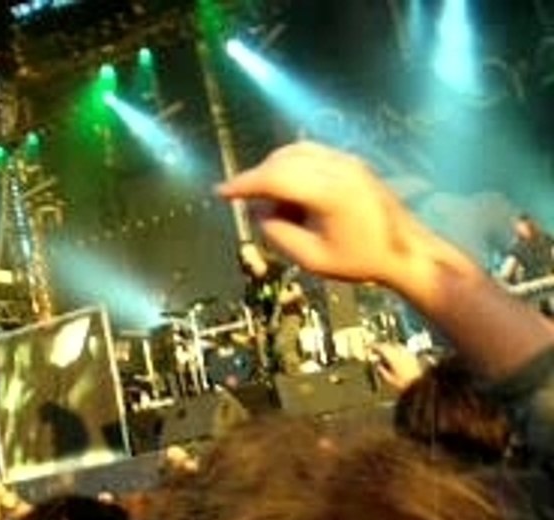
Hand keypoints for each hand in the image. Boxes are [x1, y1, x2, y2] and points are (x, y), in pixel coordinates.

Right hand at [216, 142, 431, 287]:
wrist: (406, 251)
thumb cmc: (361, 261)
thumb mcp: (312, 259)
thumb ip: (279, 234)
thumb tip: (258, 213)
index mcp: (328, 192)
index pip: (274, 178)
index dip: (243, 184)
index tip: (221, 192)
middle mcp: (337, 168)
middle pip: (282, 160)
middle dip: (257, 178)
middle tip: (244, 202)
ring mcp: (346, 161)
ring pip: (295, 152)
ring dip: (274, 170)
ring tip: (271, 201)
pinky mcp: (351, 162)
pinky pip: (310, 154)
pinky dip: (291, 167)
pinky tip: (291, 192)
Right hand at [370, 342, 424, 390]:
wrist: (422, 384)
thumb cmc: (404, 383)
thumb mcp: (389, 379)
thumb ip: (381, 370)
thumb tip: (376, 363)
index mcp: (393, 356)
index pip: (381, 347)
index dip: (373, 346)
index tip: (367, 346)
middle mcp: (400, 352)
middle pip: (388, 344)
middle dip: (380, 346)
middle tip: (374, 350)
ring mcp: (407, 353)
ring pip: (395, 345)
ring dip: (388, 347)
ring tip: (383, 352)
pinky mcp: (412, 355)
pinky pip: (401, 349)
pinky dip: (395, 350)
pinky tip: (393, 355)